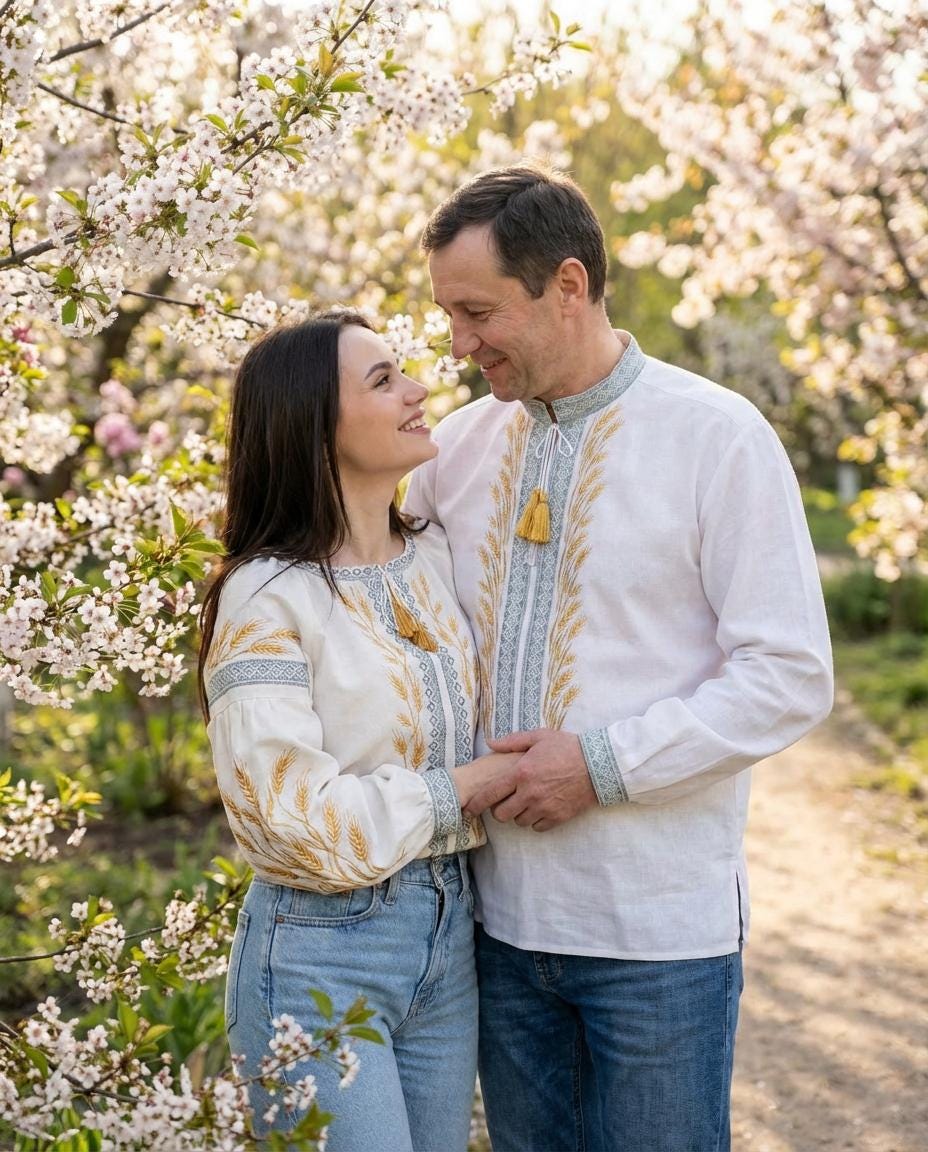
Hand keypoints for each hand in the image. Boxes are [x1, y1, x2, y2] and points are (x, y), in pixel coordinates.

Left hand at [464, 729, 596, 831]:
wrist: (598, 764)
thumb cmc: (568, 747)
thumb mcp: (539, 736)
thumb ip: (512, 741)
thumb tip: (490, 742)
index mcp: (521, 773)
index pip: (490, 794)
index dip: (476, 804)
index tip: (469, 808)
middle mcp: (529, 793)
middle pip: (502, 814)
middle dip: (499, 810)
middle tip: (505, 801)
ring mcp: (544, 807)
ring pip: (519, 822)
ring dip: (518, 815)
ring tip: (526, 803)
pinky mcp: (557, 817)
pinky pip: (538, 827)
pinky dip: (536, 821)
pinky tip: (540, 809)